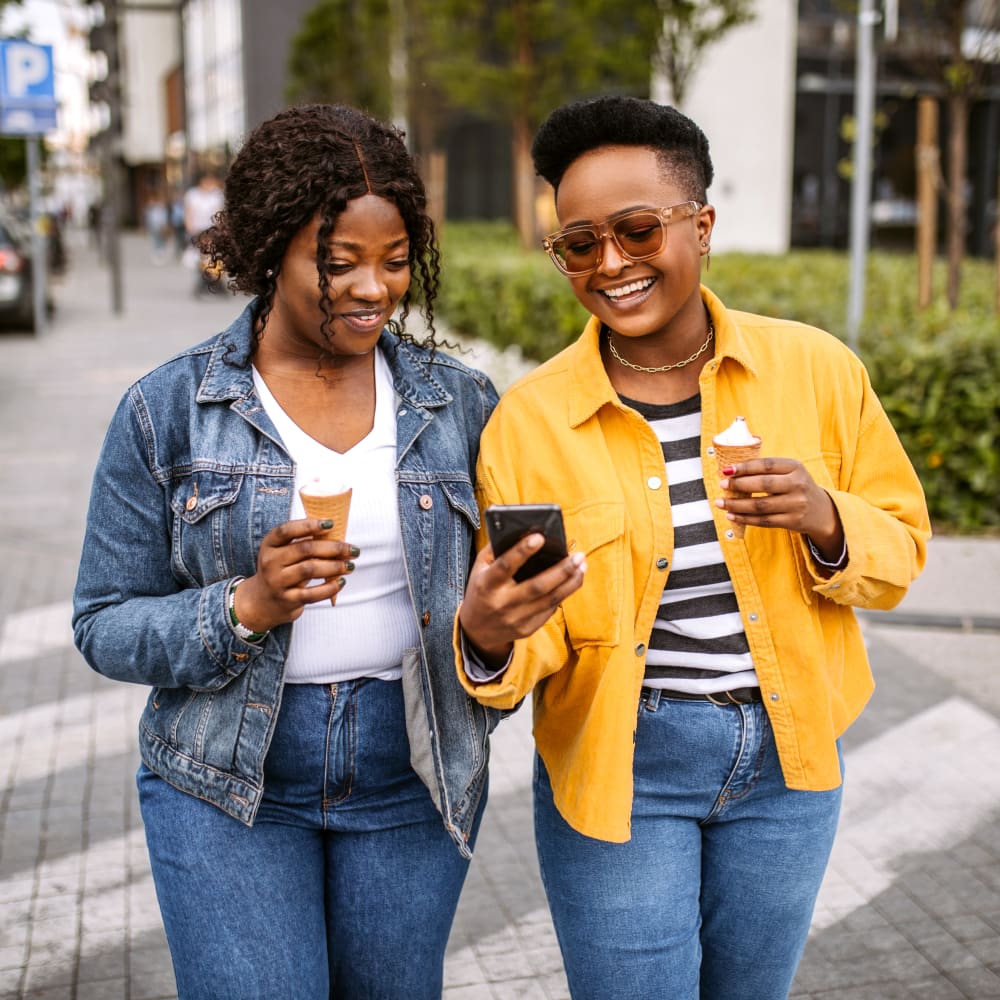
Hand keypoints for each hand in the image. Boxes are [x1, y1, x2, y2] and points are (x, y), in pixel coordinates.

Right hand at [233, 518, 358, 632]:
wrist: (264, 602)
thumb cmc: (283, 570)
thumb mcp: (285, 553)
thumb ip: (305, 543)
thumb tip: (340, 537)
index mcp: (270, 544)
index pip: (287, 530)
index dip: (309, 525)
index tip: (331, 523)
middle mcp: (270, 561)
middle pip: (305, 549)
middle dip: (333, 548)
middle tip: (353, 550)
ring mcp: (277, 582)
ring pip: (310, 569)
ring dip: (335, 566)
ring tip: (350, 566)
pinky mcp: (287, 599)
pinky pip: (312, 594)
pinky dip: (330, 588)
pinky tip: (341, 582)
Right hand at [459, 533, 585, 668]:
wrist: (477, 629)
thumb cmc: (482, 588)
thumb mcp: (480, 567)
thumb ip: (498, 549)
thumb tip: (526, 531)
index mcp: (486, 584)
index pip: (505, 566)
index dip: (522, 551)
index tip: (540, 537)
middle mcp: (502, 603)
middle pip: (537, 586)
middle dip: (561, 570)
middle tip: (579, 555)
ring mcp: (516, 619)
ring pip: (550, 600)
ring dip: (570, 582)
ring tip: (582, 565)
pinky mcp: (527, 629)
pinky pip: (550, 610)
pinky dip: (564, 593)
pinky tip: (573, 580)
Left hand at [717, 457, 843, 560]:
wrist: (821, 511)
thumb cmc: (796, 487)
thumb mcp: (790, 472)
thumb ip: (767, 470)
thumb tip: (732, 471)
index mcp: (796, 467)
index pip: (766, 465)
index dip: (745, 467)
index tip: (727, 469)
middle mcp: (798, 485)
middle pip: (763, 484)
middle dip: (739, 485)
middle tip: (722, 485)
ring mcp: (796, 504)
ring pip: (760, 505)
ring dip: (737, 505)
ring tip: (721, 503)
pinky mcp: (792, 521)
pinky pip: (763, 521)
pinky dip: (745, 519)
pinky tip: (732, 515)